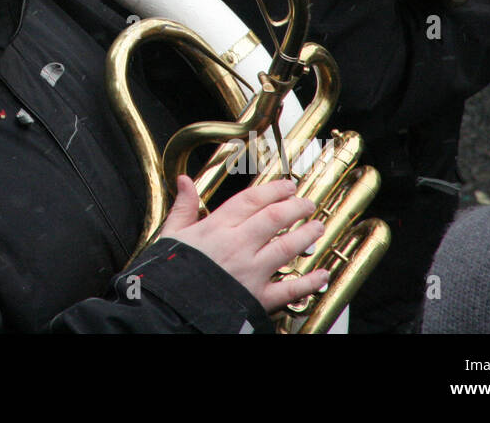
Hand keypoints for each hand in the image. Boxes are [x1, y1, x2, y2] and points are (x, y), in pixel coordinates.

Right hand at [159, 176, 329, 312]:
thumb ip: (183, 207)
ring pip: (287, 247)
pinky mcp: (258, 297)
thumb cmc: (168, 273)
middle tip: (307, 204)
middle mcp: (238, 245)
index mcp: (217, 228)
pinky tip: (321, 274)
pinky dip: (310, 281)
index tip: (287, 186)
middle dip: (296, 207)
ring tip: (317, 228)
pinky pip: (290, 288)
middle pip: (275, 218)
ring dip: (306, 235)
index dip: (273, 190)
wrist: (168, 309)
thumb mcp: (171, 234)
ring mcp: (251, 271)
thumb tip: (183, 180)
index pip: (251, 200)